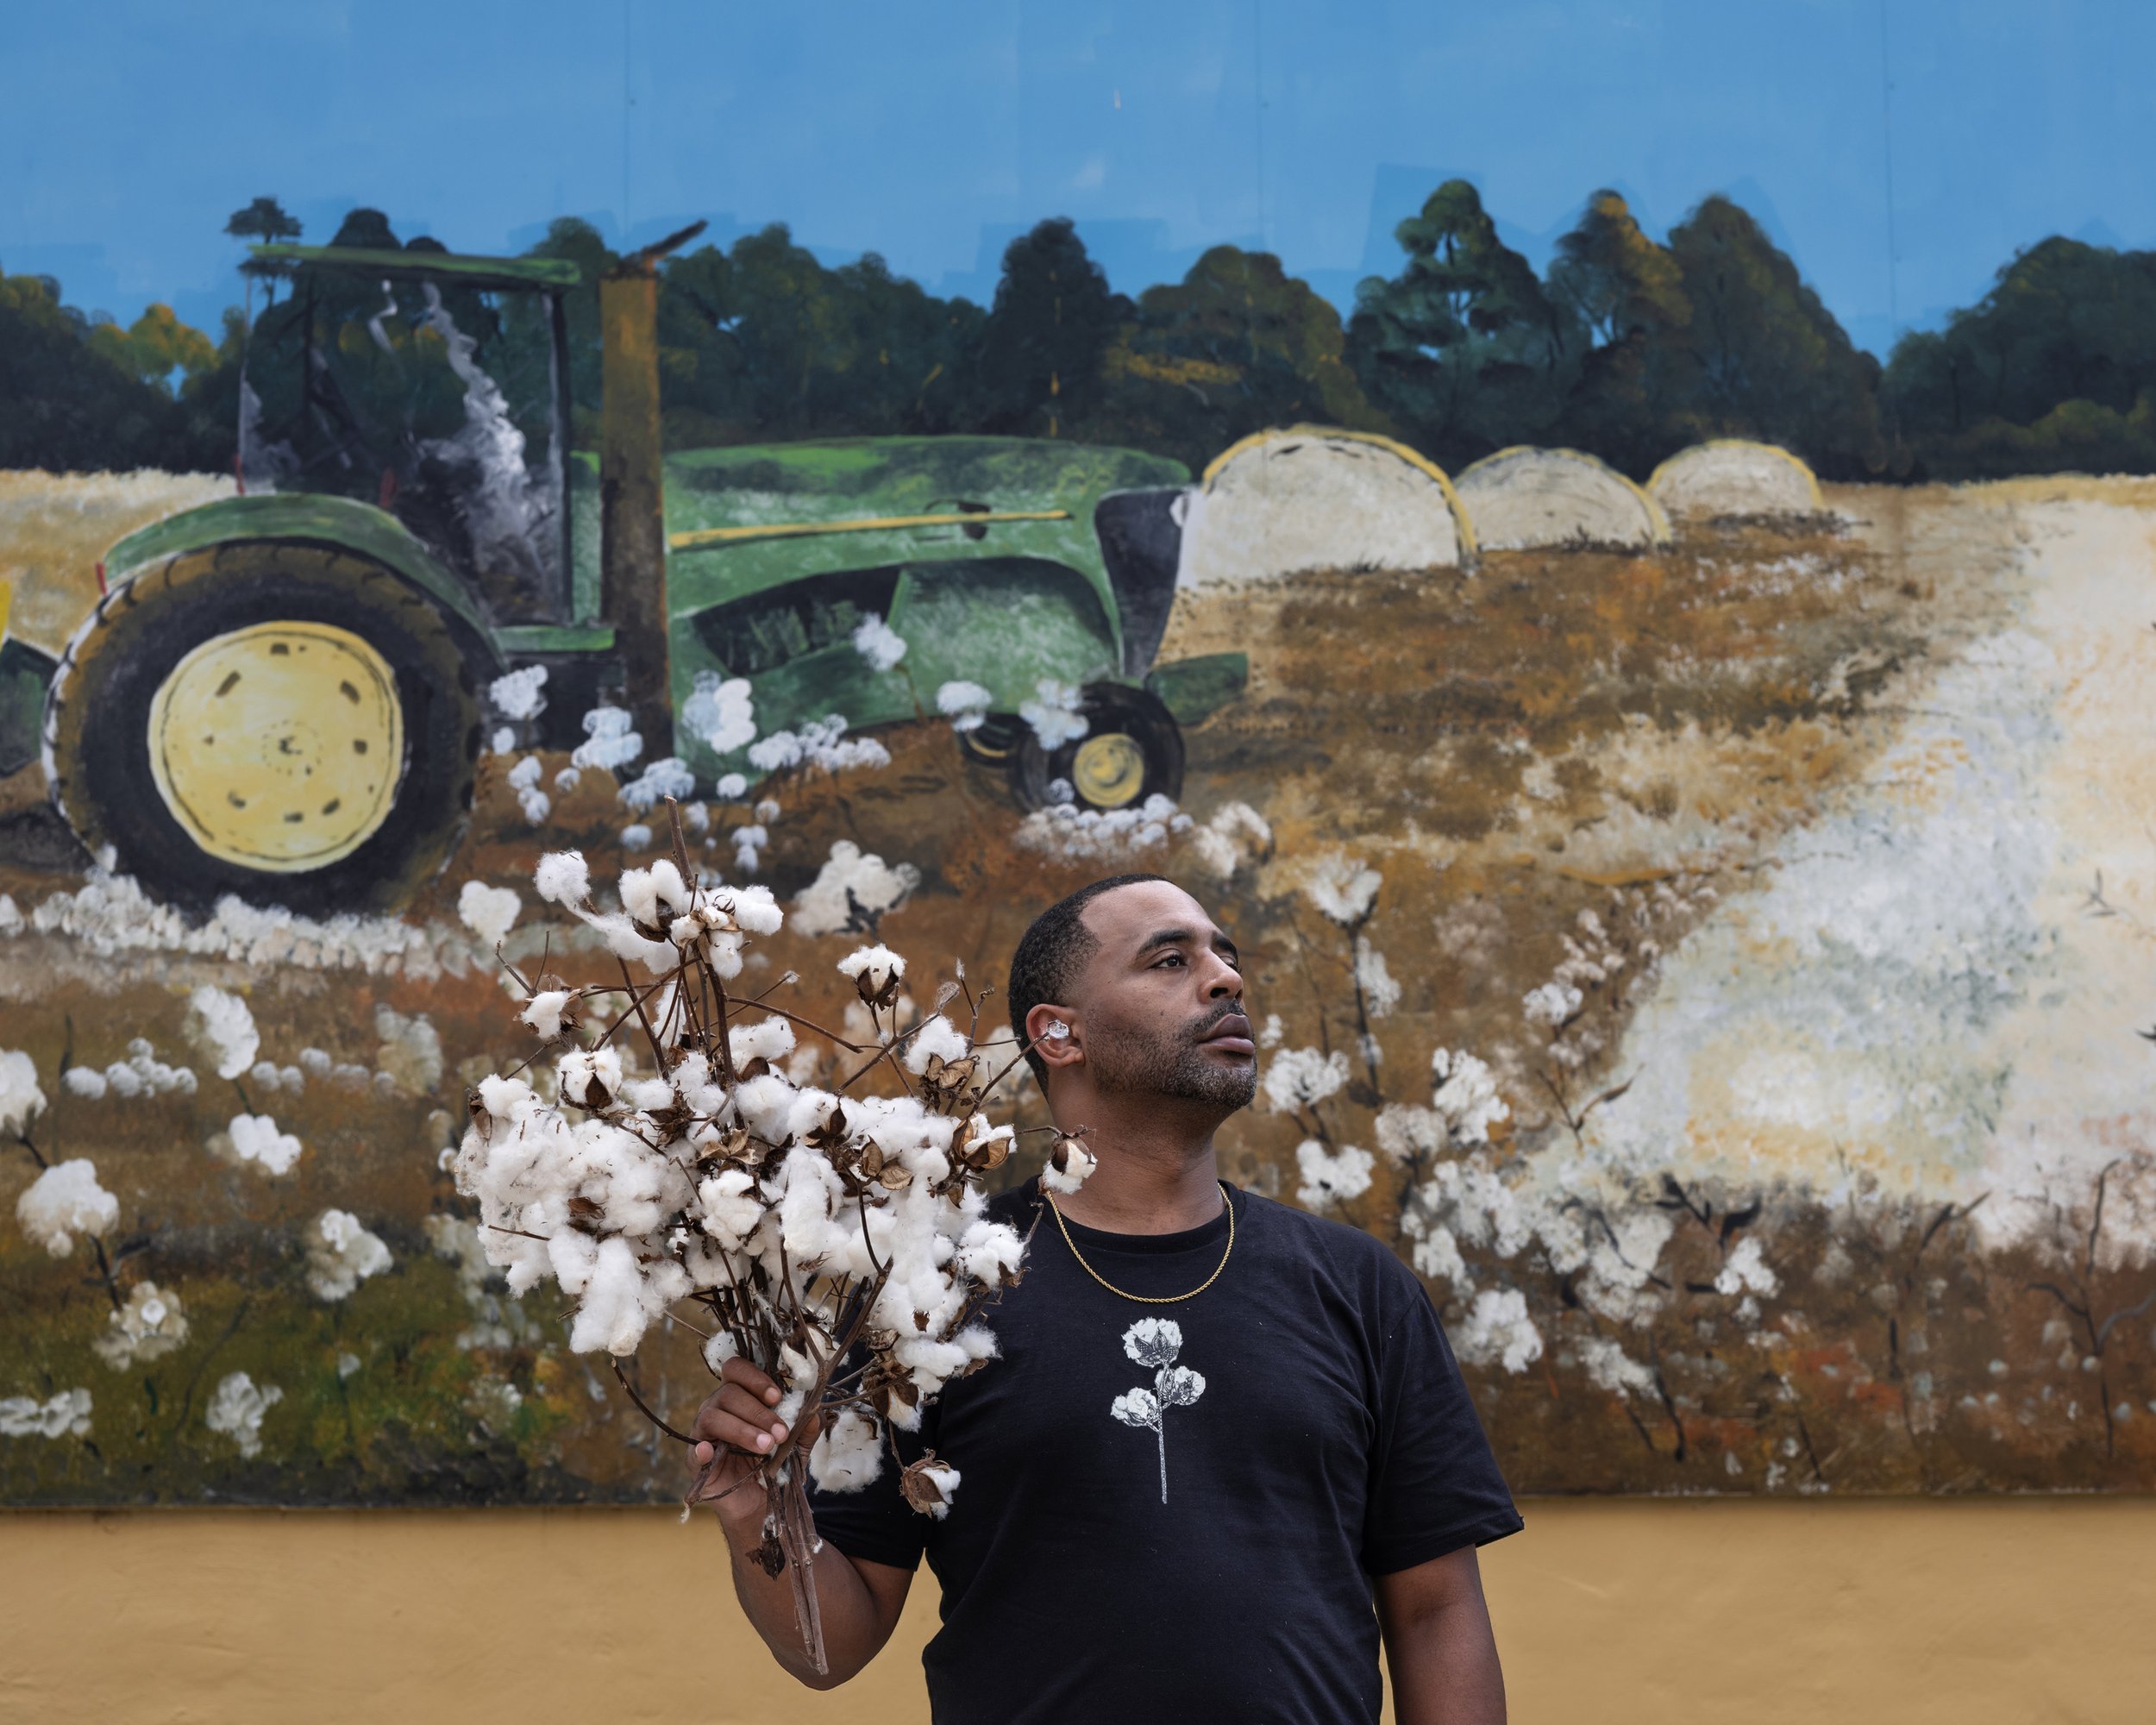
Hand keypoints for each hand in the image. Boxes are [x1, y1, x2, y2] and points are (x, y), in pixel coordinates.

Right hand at [686, 1357, 822, 1528]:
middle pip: (727, 1393)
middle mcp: (717, 1408)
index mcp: (739, 1397)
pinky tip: (711, 1451)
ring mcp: (703, 1433)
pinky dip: (701, 1449)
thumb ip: (807, 1427)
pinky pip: (693, 1450)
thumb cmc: (775, 1465)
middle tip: (780, 1433)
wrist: (761, 1503)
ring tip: (766, 1446)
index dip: (755, 1378)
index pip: (736, 1370)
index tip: (777, 1397)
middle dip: (758, 1412)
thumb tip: (813, 1411)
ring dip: (743, 1429)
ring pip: (712, 1416)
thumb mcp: (798, 1446)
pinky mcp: (695, 1462)